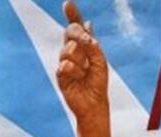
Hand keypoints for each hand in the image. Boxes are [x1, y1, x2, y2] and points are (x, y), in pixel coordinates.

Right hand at [57, 1, 109, 127]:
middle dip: (77, 34)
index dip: (72, 15)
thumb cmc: (98, 82)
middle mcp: (73, 51)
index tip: (68, 4)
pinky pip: (64, 65)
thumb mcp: (100, 61)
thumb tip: (87, 24)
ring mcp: (65, 62)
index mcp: (84, 46)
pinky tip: (78, 78)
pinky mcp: (60, 74)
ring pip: (68, 49)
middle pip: (70, 32)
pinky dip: (74, 71)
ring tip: (84, 71)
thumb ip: (92, 44)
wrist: (94, 102)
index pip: (77, 27)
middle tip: (86, 42)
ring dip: (79, 59)